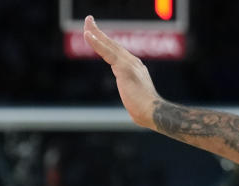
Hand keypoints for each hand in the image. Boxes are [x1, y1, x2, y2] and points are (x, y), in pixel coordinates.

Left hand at [82, 15, 160, 129]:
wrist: (152, 112)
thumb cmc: (144, 110)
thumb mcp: (136, 99)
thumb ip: (133, 97)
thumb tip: (134, 108)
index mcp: (134, 67)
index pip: (116, 52)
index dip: (106, 42)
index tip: (96, 34)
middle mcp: (132, 62)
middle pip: (112, 43)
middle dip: (99, 32)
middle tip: (88, 21)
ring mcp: (128, 63)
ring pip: (109, 45)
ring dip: (96, 33)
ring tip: (86, 23)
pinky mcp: (124, 68)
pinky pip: (107, 52)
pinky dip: (97, 43)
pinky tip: (87, 35)